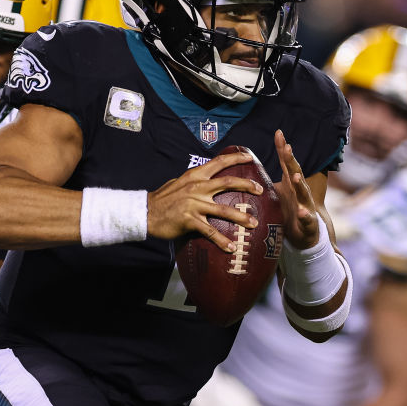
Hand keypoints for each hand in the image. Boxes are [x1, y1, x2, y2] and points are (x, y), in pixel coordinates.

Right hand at [147, 151, 261, 251]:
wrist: (145, 212)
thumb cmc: (162, 199)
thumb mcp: (178, 182)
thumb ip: (193, 180)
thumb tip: (205, 179)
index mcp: (194, 176)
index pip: (219, 162)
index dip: (236, 158)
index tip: (250, 158)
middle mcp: (197, 187)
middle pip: (228, 183)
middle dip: (247, 186)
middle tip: (261, 190)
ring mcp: (194, 204)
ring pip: (224, 210)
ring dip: (241, 218)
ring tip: (254, 224)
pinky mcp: (190, 220)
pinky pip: (210, 232)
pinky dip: (222, 241)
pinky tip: (231, 248)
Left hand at [274, 130, 319, 249]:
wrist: (306, 235)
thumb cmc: (289, 210)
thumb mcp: (276, 194)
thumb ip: (263, 181)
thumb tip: (243, 168)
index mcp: (291, 184)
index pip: (287, 163)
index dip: (283, 149)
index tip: (278, 133)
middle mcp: (300, 192)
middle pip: (296, 173)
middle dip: (292, 160)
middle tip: (287, 147)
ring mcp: (306, 206)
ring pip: (303, 193)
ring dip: (300, 184)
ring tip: (295, 176)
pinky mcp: (309, 223)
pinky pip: (307, 218)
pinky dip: (305, 214)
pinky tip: (301, 211)